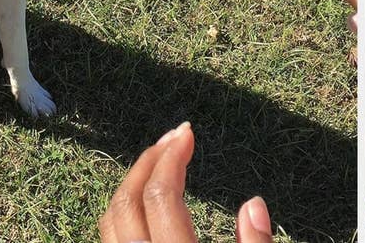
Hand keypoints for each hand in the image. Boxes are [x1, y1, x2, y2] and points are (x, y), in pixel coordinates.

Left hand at [98, 123, 271, 242]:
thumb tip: (254, 203)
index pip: (161, 197)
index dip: (173, 158)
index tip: (188, 132)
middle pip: (126, 202)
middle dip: (149, 161)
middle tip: (174, 137)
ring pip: (110, 218)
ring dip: (133, 182)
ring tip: (159, 160)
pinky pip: (112, 235)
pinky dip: (126, 207)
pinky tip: (148, 199)